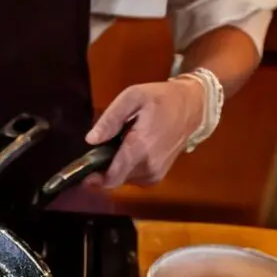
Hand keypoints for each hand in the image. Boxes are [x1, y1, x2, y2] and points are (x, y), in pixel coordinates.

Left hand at [84, 78, 204, 187]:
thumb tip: (91, 140)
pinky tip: (132, 149)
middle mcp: (148, 168)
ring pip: (123, 179)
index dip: (93, 179)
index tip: (82, 173)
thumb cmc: (162, 99)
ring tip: (122, 143)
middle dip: (104, 166)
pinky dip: (127, 167)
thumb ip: (110, 119)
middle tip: (105, 145)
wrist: (193, 107)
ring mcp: (155, 174)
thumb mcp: (133, 97)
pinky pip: (133, 177)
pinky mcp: (157, 176)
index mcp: (140, 149)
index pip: (111, 178)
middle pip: (114, 179)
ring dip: (116, 166)